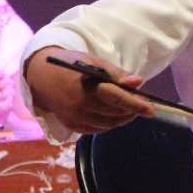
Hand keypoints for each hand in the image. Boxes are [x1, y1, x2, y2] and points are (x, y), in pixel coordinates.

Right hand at [23, 46, 153, 132]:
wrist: (41, 75)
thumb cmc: (72, 65)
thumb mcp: (94, 62)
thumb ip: (117, 74)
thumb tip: (138, 82)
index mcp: (86, 87)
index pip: (117, 99)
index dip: (137, 105)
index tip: (152, 109)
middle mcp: (80, 105)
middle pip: (115, 114)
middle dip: (132, 111)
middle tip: (143, 105)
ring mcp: (74, 117)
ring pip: (108, 125)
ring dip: (122, 119)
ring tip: (130, 110)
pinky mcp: (71, 125)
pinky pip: (96, 129)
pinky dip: (108, 124)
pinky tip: (113, 115)